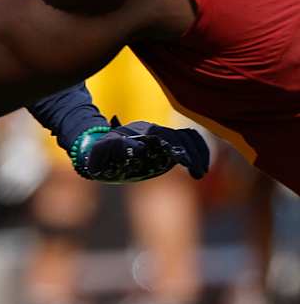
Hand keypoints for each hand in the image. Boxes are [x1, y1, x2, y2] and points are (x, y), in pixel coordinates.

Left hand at [70, 118, 210, 182]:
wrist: (102, 148)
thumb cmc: (101, 151)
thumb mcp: (100, 151)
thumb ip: (114, 147)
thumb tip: (141, 148)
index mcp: (137, 132)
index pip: (159, 134)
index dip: (171, 144)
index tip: (180, 158)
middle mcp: (153, 130)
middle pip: (177, 136)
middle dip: (188, 152)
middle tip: (196, 171)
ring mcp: (162, 136)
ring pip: (186, 137)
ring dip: (197, 153)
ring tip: (200, 173)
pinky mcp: (168, 144)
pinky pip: (190, 140)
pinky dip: (200, 150)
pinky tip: (201, 167)